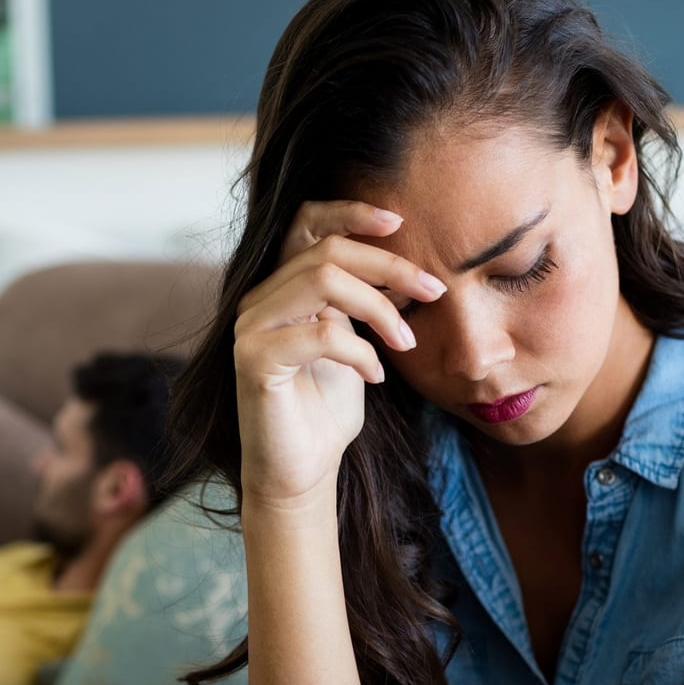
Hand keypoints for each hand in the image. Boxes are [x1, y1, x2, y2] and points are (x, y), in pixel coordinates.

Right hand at [232, 200, 445, 507]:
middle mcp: (258, 300)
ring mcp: (251, 328)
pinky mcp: (254, 360)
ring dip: (379, 309)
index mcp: (280, 287)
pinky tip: (375, 377)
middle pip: (327, 251)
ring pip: (323, 282)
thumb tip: (405, 266)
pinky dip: (361, 352)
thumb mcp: (353, 341)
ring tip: (405, 343)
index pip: (306, 223)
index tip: (400, 221)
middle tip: (433, 290)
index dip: (350, 212)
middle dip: (389, 266)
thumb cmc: (327, 409)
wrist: (302, 472)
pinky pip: (320, 333)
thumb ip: (361, 301)